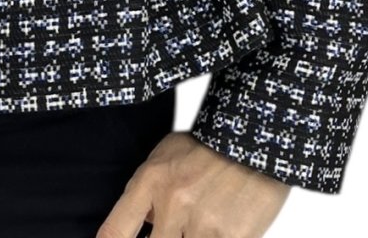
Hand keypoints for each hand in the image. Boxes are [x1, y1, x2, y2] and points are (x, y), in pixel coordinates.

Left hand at [96, 131, 291, 236]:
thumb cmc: (205, 148)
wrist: (251, 140)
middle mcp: (173, 203)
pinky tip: (216, 229)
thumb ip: (146, 193)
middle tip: (174, 231)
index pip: (115, 230)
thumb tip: (140, 226)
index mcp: (151, 181)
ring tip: (197, 225)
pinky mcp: (233, 236)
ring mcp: (203, 222)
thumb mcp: (165, 157)